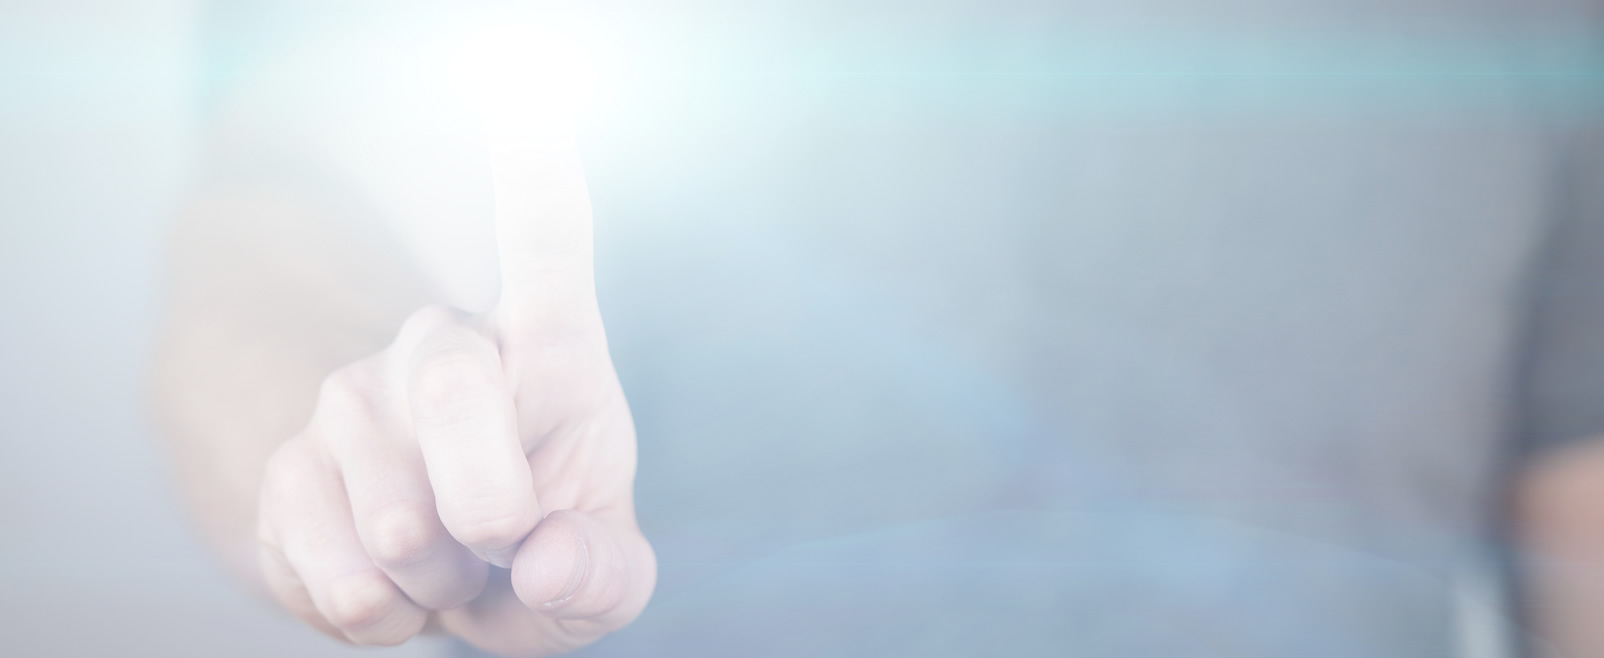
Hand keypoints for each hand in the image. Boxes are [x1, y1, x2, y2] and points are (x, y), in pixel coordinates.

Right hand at [255, 134, 654, 655]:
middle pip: (455, 385)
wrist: (433, 585)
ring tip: (449, 563)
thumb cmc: (537, 553)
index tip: (525, 71)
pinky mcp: (287, 467)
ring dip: (434, 578)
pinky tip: (393, 584)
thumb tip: (547, 558)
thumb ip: (603, 572)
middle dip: (490, 497)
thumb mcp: (597, 576)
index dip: (534, 165)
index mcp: (550, 352)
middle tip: (501, 539)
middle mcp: (444, 348)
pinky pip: (336, 570)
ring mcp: (354, 397)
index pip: (543, 242)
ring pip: (395, 511)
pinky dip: (379, 612)